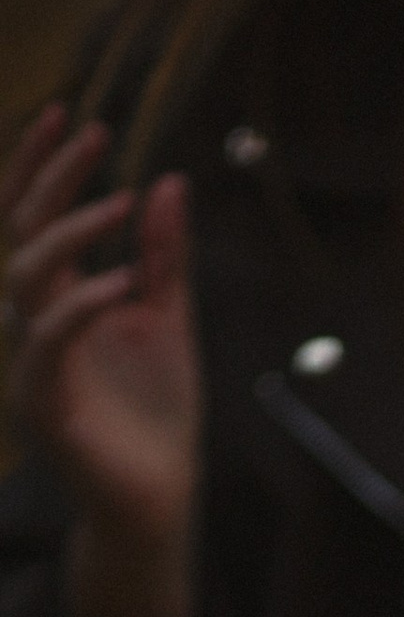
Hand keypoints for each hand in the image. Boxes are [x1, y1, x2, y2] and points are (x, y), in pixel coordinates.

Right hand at [3, 106, 200, 616]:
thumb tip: (170, 181)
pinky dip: (82, 305)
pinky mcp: (44, 403)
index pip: (32, 217)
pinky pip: (48, 341)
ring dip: (73, 232)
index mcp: (58, 299)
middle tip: (92, 133)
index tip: (75, 116)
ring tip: (124, 204)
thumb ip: (163, 257)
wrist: (161, 499)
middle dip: (49, 176)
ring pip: (24, 276)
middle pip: (20, 230)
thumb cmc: (158, 414)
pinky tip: (124, 284)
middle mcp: (34, 322)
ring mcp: (32, 361)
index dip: (42, 164)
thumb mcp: (169, 320)